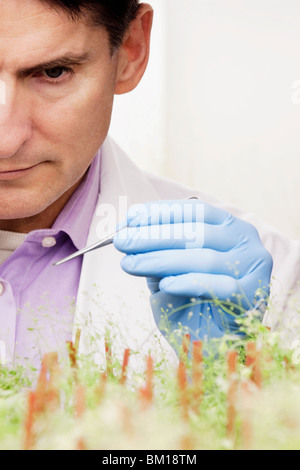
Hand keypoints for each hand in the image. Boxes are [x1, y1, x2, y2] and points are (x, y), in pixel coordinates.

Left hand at [113, 200, 272, 344]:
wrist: (214, 346)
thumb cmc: (191, 305)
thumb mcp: (168, 272)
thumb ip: (156, 252)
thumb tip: (127, 233)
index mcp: (229, 227)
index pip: (195, 211)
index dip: (160, 212)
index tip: (130, 218)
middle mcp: (245, 241)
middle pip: (196, 233)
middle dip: (153, 236)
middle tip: (122, 242)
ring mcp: (253, 268)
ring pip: (204, 258)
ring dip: (162, 260)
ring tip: (131, 264)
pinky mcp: (252, 296)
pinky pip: (219, 285)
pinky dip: (189, 282)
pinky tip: (165, 284)